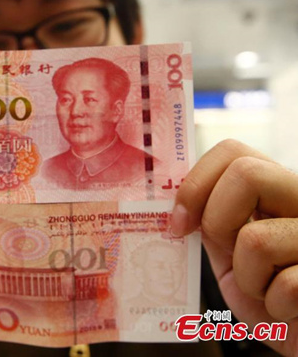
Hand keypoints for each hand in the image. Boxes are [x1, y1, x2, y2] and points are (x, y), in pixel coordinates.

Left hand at [172, 139, 297, 355]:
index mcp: (275, 189)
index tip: (179, 223)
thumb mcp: (231, 250)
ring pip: (257, 238)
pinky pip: (286, 286)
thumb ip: (212, 220)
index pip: (233, 152)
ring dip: (249, 280)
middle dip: (217, 222)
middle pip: (246, 173)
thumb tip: (174, 202)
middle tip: (229, 253)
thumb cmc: (267, 294)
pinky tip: (289, 309)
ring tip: (268, 289)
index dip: (196, 183)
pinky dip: (275, 307)